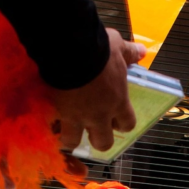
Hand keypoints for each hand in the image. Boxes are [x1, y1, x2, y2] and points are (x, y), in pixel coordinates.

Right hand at [51, 29, 145, 153]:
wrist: (71, 48)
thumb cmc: (98, 48)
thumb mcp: (117, 46)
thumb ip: (129, 52)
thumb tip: (142, 51)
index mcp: (118, 101)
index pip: (127, 124)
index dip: (121, 124)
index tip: (115, 119)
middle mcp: (100, 114)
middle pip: (103, 142)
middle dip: (99, 139)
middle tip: (91, 128)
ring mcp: (77, 116)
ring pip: (74, 141)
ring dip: (71, 138)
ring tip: (66, 129)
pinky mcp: (57, 112)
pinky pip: (53, 128)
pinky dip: (49, 127)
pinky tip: (46, 120)